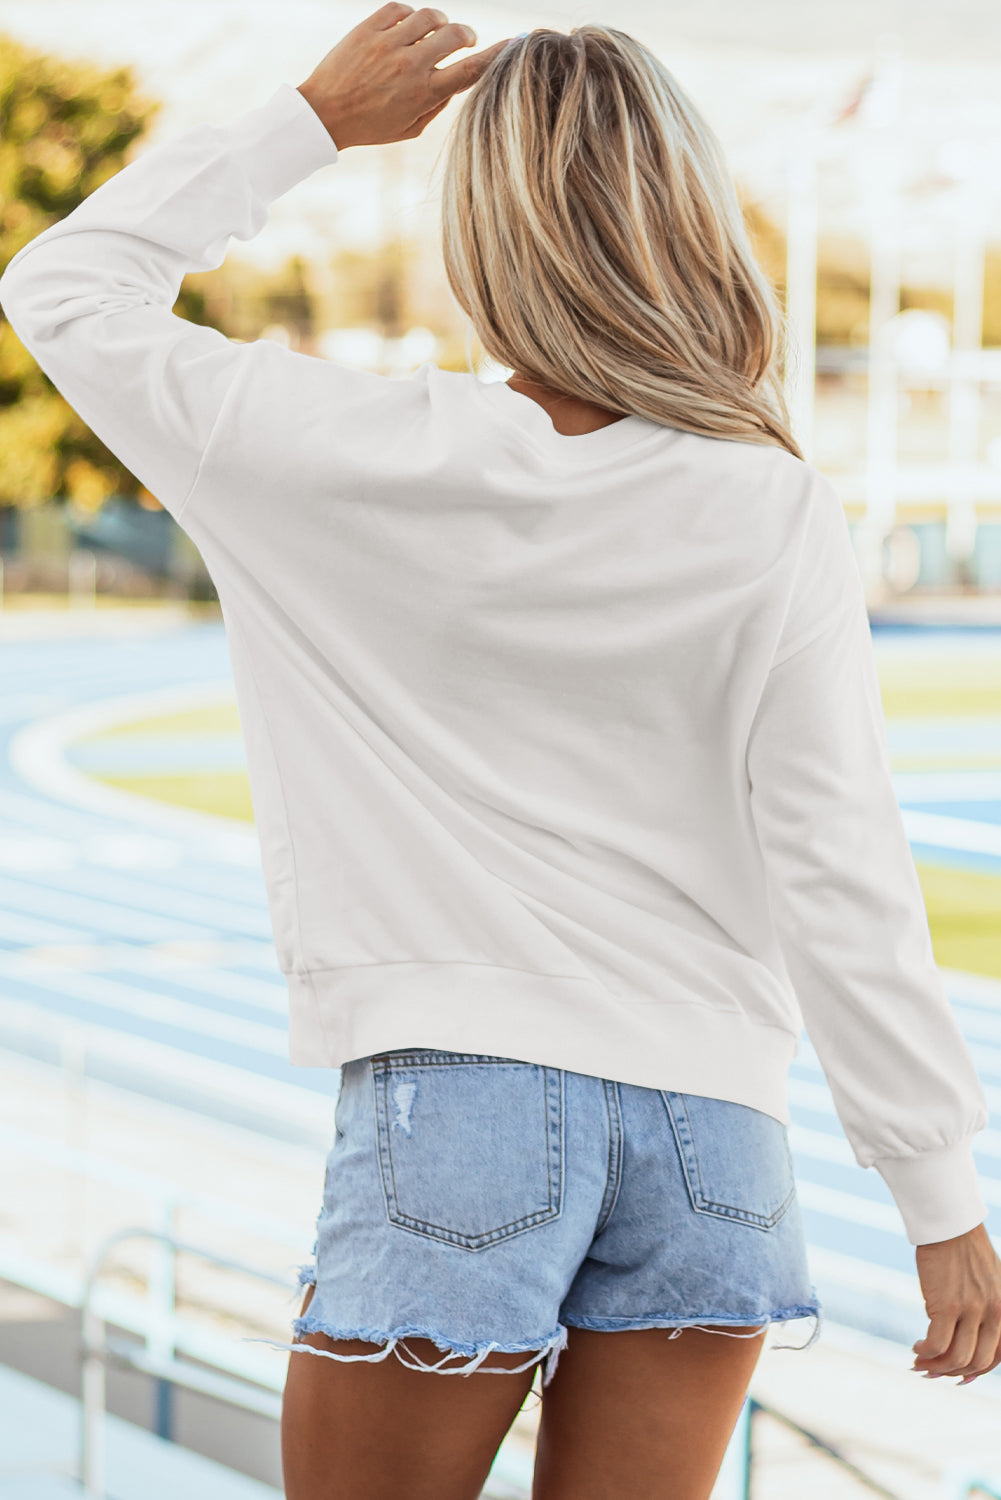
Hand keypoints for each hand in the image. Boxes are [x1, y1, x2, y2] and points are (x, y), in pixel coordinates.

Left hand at [296, 1, 511, 149]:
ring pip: (430, 15)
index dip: (496, 55)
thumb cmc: (370, 125)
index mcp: (424, 94)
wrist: (325, 113)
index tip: (513, 43)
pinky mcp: (369, 27)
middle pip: (455, 34)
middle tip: (465, 39)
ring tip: (435, 31)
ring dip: (439, 21)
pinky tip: (406, 27)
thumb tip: (456, 80)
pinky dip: (408, 15)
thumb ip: (436, 104)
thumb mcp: (409, 128)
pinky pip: (400, 8)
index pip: (470, 70)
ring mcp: (389, 43)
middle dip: (466, 34)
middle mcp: (410, 65)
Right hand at [912, 1221, 1000, 1383]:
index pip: (996, 1357)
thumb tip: (963, 1337)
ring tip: (920, 1360)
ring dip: (936, 1366)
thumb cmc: (965, 1250)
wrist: (950, 1224)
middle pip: (977, 1363)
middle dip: (953, 1373)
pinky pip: (937, 1343)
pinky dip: (925, 1352)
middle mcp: (994, 1314)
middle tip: (933, 1370)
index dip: (976, 1372)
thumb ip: (986, 1309)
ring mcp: (972, 1310)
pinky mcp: (948, 1305)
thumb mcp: (989, 1283)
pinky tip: (916, 1347)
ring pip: (957, 1358)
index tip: (957, 1376)